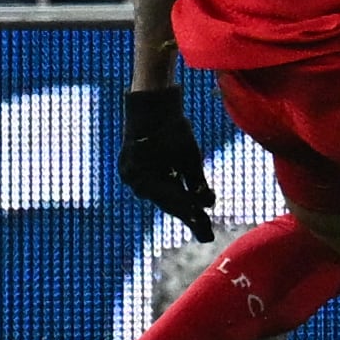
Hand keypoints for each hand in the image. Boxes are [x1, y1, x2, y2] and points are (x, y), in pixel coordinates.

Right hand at [118, 85, 216, 240]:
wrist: (150, 104)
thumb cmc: (172, 126)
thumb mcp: (190, 155)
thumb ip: (197, 181)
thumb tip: (209, 205)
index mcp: (145, 178)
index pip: (175, 203)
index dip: (193, 218)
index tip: (208, 235)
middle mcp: (134, 180)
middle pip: (167, 202)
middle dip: (188, 215)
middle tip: (206, 234)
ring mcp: (131, 175)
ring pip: (161, 195)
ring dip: (179, 204)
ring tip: (198, 221)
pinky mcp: (133, 169)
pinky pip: (154, 185)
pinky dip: (170, 191)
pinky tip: (184, 200)